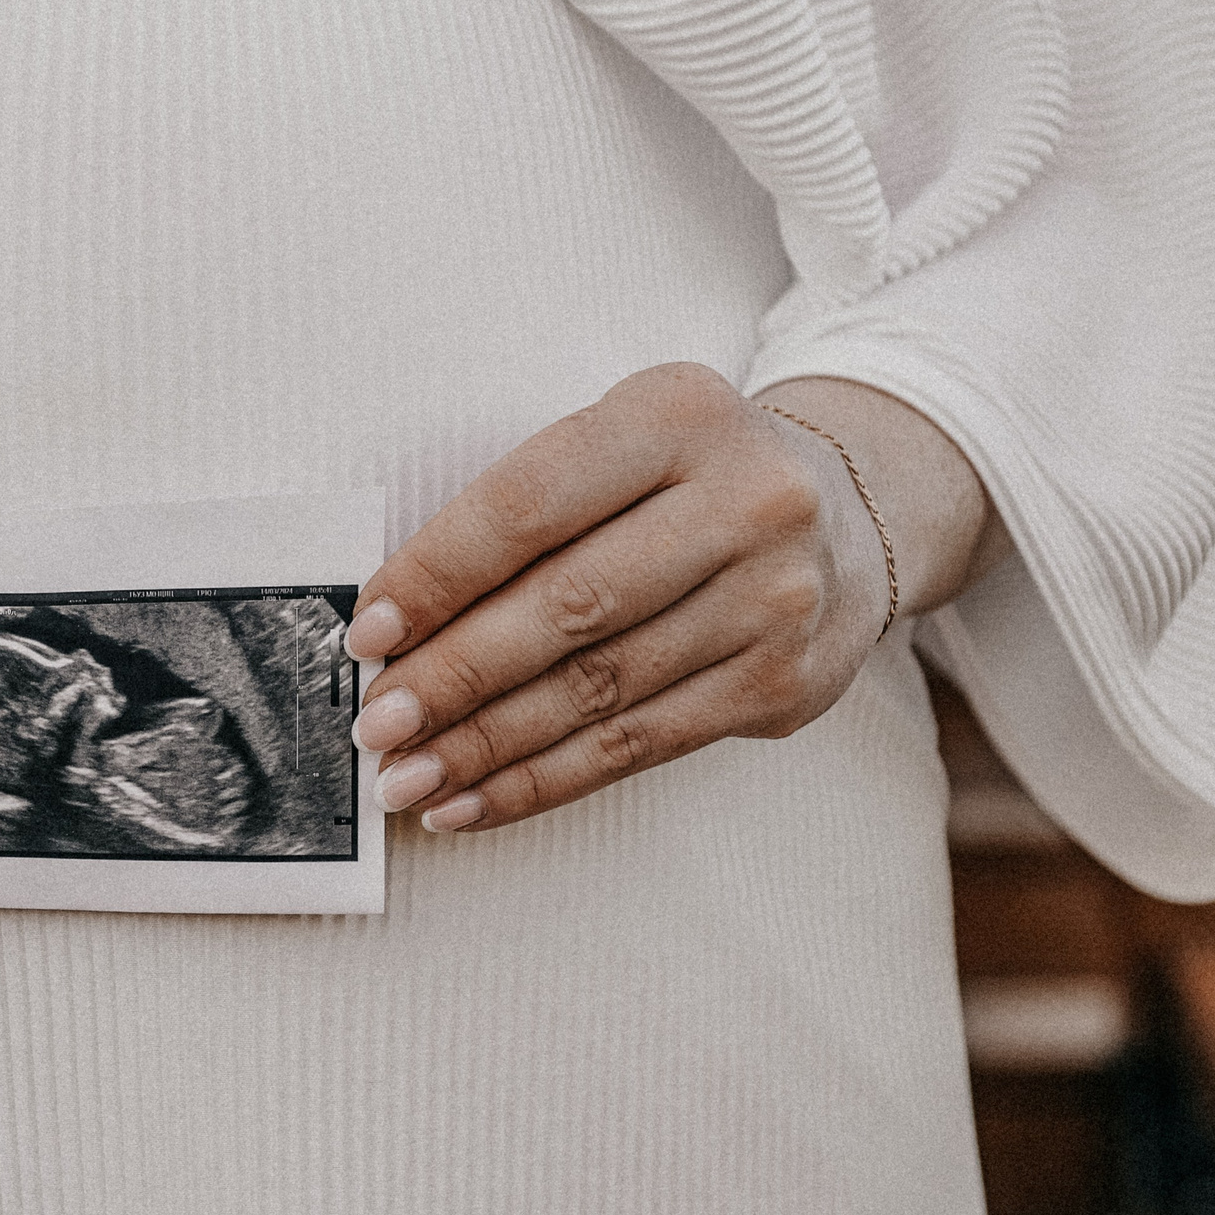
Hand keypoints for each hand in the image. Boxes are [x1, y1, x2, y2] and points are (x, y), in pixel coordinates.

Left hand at [343, 362, 895, 833]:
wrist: (846, 515)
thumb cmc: (685, 478)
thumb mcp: (620, 443)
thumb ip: (525, 511)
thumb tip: (396, 622)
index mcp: (678, 414)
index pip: (530, 504)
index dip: (438, 573)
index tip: (367, 630)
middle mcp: (745, 500)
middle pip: (567, 607)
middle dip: (453, 675)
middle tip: (376, 724)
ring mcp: (775, 598)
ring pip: (598, 689)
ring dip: (485, 745)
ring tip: (406, 778)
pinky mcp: (784, 684)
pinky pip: (638, 746)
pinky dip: (542, 781)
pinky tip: (471, 800)